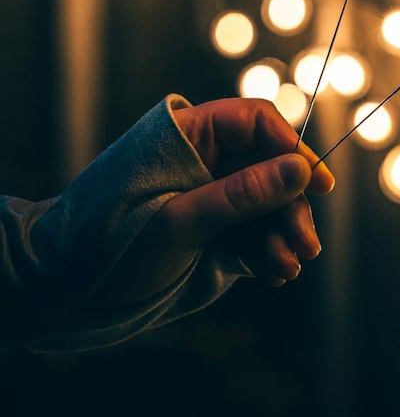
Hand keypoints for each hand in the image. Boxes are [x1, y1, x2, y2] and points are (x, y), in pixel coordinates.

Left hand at [90, 98, 334, 308]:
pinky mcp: (212, 229)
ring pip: (267, 203)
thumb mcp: (179, 222)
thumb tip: (298, 170)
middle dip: (289, 206)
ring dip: (282, 234)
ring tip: (286, 268)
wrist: (65, 294)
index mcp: (189, 135)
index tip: (318, 184)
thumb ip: (240, 195)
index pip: (255, 123)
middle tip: (305, 245)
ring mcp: (210, 194)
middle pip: (269, 166)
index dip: (291, 148)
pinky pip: (253, 231)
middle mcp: (205, 159)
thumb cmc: (109, 246)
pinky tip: (275, 274)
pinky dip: (267, 251)